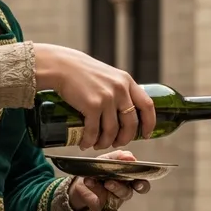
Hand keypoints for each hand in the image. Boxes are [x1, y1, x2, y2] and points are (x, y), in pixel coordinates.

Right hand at [33, 43, 155, 149]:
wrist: (61, 66)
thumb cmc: (82, 72)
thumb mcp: (108, 75)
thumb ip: (118, 89)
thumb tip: (125, 110)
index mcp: (127, 82)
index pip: (147, 105)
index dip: (149, 123)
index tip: (145, 134)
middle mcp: (120, 90)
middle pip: (131, 123)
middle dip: (125, 138)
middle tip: (117, 143)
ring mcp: (107, 98)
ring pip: (112, 130)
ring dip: (106, 143)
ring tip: (98, 145)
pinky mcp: (92, 105)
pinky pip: (94, 131)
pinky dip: (90, 141)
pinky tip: (85, 144)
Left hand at [68, 150, 151, 210]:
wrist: (82, 178)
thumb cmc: (100, 168)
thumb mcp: (108, 159)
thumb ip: (119, 157)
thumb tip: (130, 157)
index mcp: (130, 179)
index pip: (141, 184)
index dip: (142, 185)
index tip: (138, 183)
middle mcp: (124, 191)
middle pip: (128, 193)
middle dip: (121, 189)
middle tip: (112, 183)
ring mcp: (113, 200)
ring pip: (113, 197)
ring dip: (110, 188)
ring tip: (104, 182)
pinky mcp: (102, 206)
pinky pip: (101, 198)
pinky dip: (95, 187)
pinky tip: (89, 180)